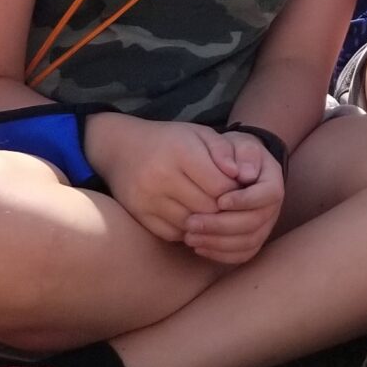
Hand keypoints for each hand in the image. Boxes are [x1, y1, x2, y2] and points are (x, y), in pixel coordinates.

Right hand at [84, 114, 240, 243]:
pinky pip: (175, 233)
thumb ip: (225, 151)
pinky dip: (188, 229)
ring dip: (207, 221)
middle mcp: (160, 177)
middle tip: (229, 203)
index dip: (236, 191)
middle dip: (224, 208)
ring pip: (193, 225)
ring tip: (211, 208)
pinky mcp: (139, 215)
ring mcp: (146, 199)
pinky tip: (192, 215)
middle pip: (208, 208)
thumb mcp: (200, 134)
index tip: (239, 189)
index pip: (221, 186)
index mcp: (180, 152)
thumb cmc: (170, 140)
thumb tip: (244, 175)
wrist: (121, 148)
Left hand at [180, 128, 284, 265]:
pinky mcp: (252, 239)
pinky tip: (198, 246)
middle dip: (222, 225)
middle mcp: (272, 207)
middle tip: (192, 222)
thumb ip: (239, 153)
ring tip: (189, 236)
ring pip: (248, 243)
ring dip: (218, 243)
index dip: (245, 201)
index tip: (219, 200)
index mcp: (272, 181)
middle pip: (255, 223)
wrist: (235, 165)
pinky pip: (242, 254)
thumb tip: (244, 173)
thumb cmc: (233, 153)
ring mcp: (264, 226)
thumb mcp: (236, 144)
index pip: (268, 195)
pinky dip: (220, 254)